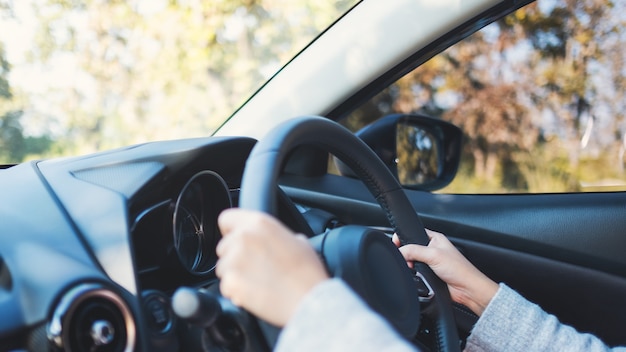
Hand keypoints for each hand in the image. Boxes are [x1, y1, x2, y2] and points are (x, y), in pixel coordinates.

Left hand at [216, 209, 328, 326]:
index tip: (236, 239)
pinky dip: (235, 292)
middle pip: (223, 246)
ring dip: (234, 275)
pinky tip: (254, 293)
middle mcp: (244, 238)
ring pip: (222, 268)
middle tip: (254, 268)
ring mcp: (235, 260)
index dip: (231, 231)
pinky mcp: (231, 282)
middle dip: (234, 257)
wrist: (309, 299)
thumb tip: (279, 240)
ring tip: (257, 283)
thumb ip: (279, 236)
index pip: (226, 219)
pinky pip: (225, 286)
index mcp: (260, 223)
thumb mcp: (299, 242)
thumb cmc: (307, 273)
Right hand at [392, 230, 497, 315]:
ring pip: (412, 261)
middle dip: (407, 255)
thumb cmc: (460, 270)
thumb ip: (414, 251)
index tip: (397, 244)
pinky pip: (415, 272)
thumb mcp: (434, 255)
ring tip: (416, 269)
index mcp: (435, 238)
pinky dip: (415, 274)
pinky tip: (420, 276)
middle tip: (409, 260)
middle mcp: (432, 249)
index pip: (413, 232)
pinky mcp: (429, 274)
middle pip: (410, 248)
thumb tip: (400, 252)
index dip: (403, 238)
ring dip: (411, 266)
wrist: (467, 290)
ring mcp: (430, 262)